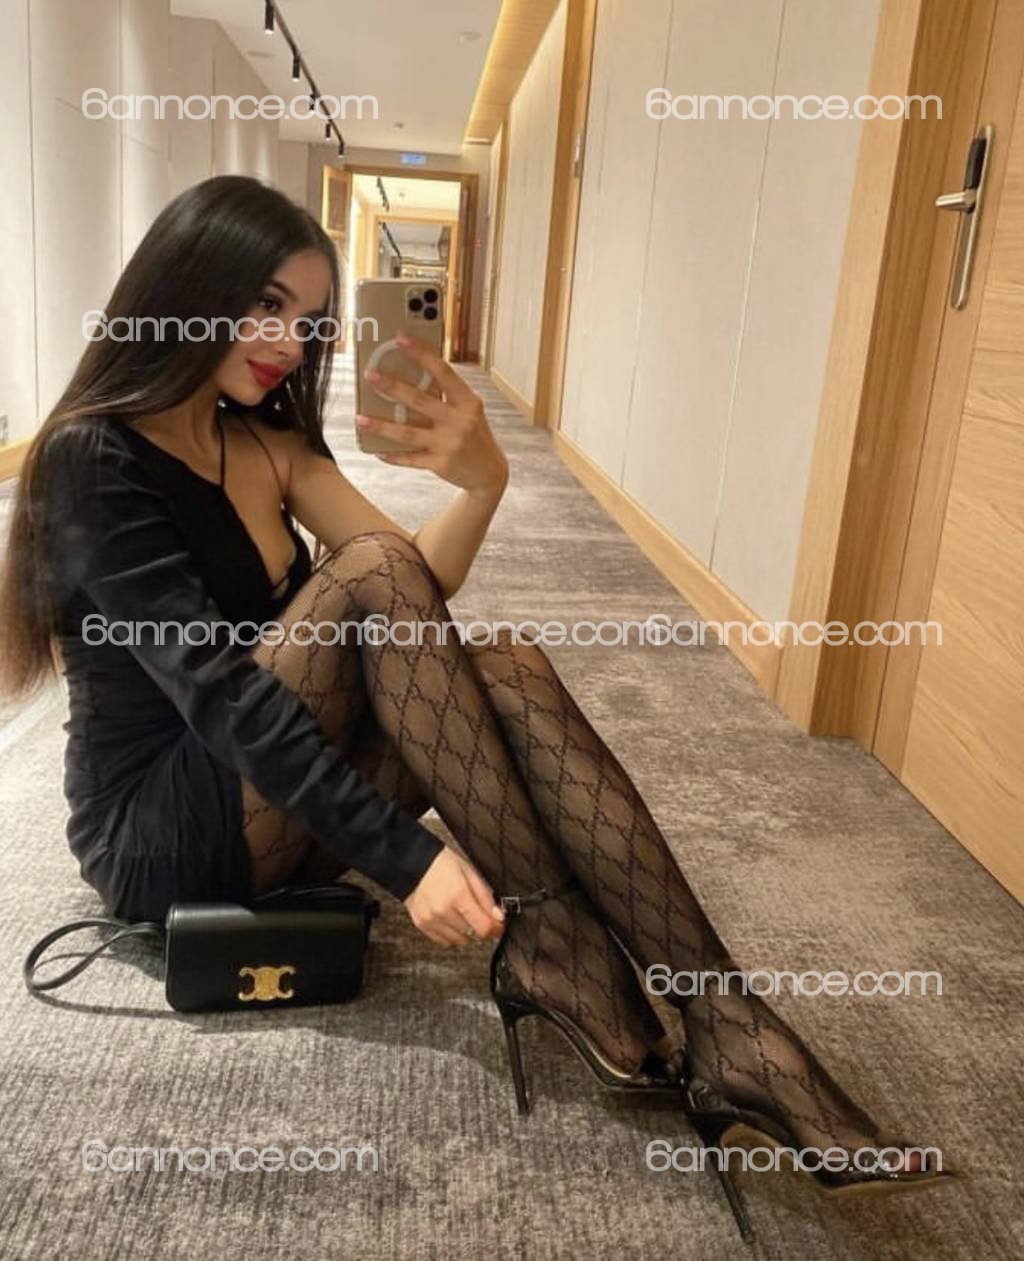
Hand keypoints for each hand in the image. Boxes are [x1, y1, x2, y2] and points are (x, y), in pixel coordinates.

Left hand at [356, 331, 508, 497]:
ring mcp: (448, 444)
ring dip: (381, 426)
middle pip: (419, 400)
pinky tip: (377, 451)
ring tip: (360, 419)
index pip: (442, 372)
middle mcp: (459, 421)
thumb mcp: (468, 411)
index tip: (400, 339)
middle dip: (392, 387)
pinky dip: (393, 456)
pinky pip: (411, 459)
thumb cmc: (474, 434)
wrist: (489, 471)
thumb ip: (445, 397)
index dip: (421, 354)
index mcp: (467, 402)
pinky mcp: (440, 464)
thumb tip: (409, 378)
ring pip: (408, 433)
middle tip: (370, 375)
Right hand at [403, 847, 505, 945]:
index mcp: (458, 895)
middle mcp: (443, 910)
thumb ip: (485, 896)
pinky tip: (453, 921)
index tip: (499, 925)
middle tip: (481, 915)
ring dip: (468, 933)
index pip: (484, 927)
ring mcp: (431, 920)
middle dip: (482, 927)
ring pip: (459, 940)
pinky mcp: (422, 925)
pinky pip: (444, 941)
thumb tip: (498, 916)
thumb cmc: (441, 864)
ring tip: (465, 916)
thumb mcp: (469, 872)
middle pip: (473, 934)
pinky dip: (453, 935)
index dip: (496, 929)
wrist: (412, 863)